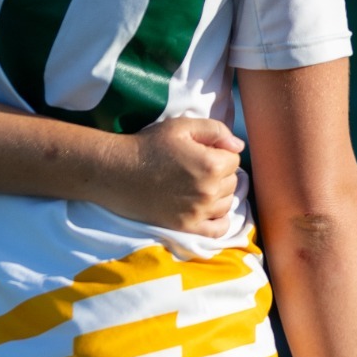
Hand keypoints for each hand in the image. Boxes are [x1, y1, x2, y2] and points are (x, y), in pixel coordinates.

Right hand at [105, 117, 244, 236]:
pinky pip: (218, 229)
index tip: (202, 151)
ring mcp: (198, 212)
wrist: (118, 172)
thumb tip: (238, 145)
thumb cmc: (149, 145)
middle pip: (232, 182)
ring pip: (228, 203)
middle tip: (197, 168)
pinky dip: (220, 220)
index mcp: (212, 164)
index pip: (234, 159)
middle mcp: (208, 191)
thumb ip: (216, 130)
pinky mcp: (187, 227)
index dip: (220, 152)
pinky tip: (210, 210)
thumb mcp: (182, 126)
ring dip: (219, 194)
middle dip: (220, 173)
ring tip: (199, 185)